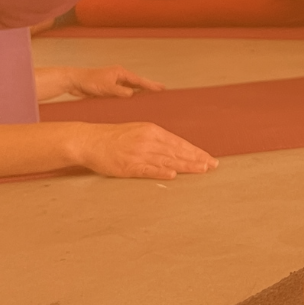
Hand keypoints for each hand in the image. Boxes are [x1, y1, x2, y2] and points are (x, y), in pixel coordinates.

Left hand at [35, 64, 165, 101]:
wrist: (74, 81)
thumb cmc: (88, 81)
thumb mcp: (105, 88)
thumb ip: (119, 91)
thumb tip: (132, 94)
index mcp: (120, 73)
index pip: (139, 80)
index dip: (150, 85)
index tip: (162, 89)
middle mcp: (120, 76)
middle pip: (138, 82)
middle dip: (150, 86)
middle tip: (163, 90)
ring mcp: (115, 82)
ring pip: (132, 88)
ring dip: (141, 91)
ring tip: (152, 96)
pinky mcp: (111, 89)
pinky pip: (125, 93)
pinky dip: (132, 96)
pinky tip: (135, 101)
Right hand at [71, 122, 217, 179]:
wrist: (90, 140)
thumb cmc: (114, 137)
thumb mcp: (138, 131)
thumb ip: (156, 139)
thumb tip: (175, 149)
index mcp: (152, 131)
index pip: (179, 142)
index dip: (195, 151)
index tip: (209, 158)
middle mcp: (148, 140)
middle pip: (177, 151)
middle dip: (197, 158)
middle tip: (213, 165)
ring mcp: (138, 153)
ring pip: (167, 160)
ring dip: (186, 165)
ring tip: (202, 170)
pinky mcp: (128, 165)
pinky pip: (147, 169)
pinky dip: (161, 171)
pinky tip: (173, 174)